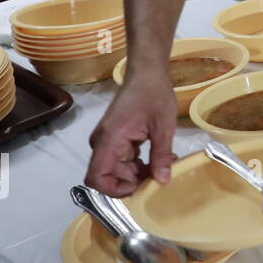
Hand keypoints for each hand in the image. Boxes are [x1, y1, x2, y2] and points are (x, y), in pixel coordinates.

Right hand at [85, 74, 178, 196]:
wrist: (147, 72)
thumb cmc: (154, 94)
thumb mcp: (163, 126)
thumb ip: (161, 155)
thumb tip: (162, 181)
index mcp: (109, 140)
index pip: (96, 178)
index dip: (113, 190)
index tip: (137, 187)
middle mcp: (103, 142)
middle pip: (110, 175)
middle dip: (134, 181)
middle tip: (161, 177)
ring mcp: (108, 140)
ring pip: (119, 168)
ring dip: (140, 172)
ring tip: (166, 165)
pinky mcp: (116, 138)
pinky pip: (123, 159)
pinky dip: (140, 163)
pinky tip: (161, 159)